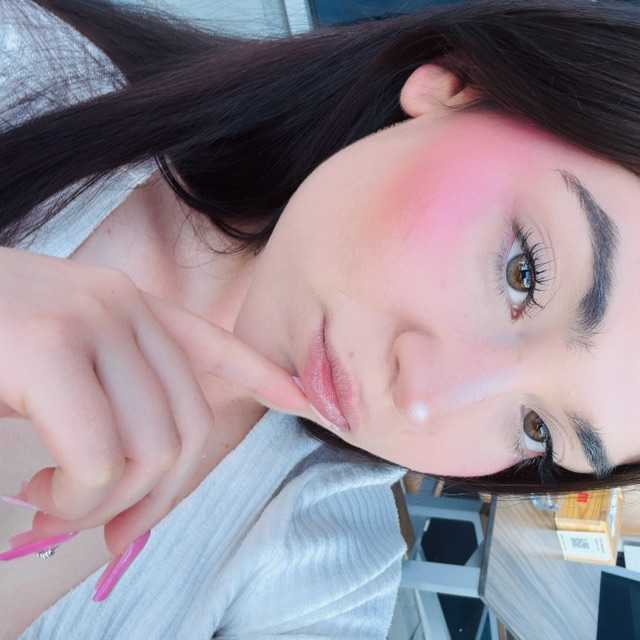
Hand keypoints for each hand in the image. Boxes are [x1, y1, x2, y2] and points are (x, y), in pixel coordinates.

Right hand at [0, 247, 310, 559]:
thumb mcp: (52, 365)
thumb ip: (111, 394)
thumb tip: (150, 472)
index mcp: (126, 307)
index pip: (215, 345)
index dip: (262, 375)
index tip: (302, 399)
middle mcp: (120, 305)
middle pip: (190, 427)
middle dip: (157, 495)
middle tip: (102, 523)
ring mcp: (88, 321)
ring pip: (151, 451)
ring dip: (105, 504)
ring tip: (54, 502)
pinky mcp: (48, 349)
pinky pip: (99, 458)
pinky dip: (76, 500)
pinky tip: (36, 492)